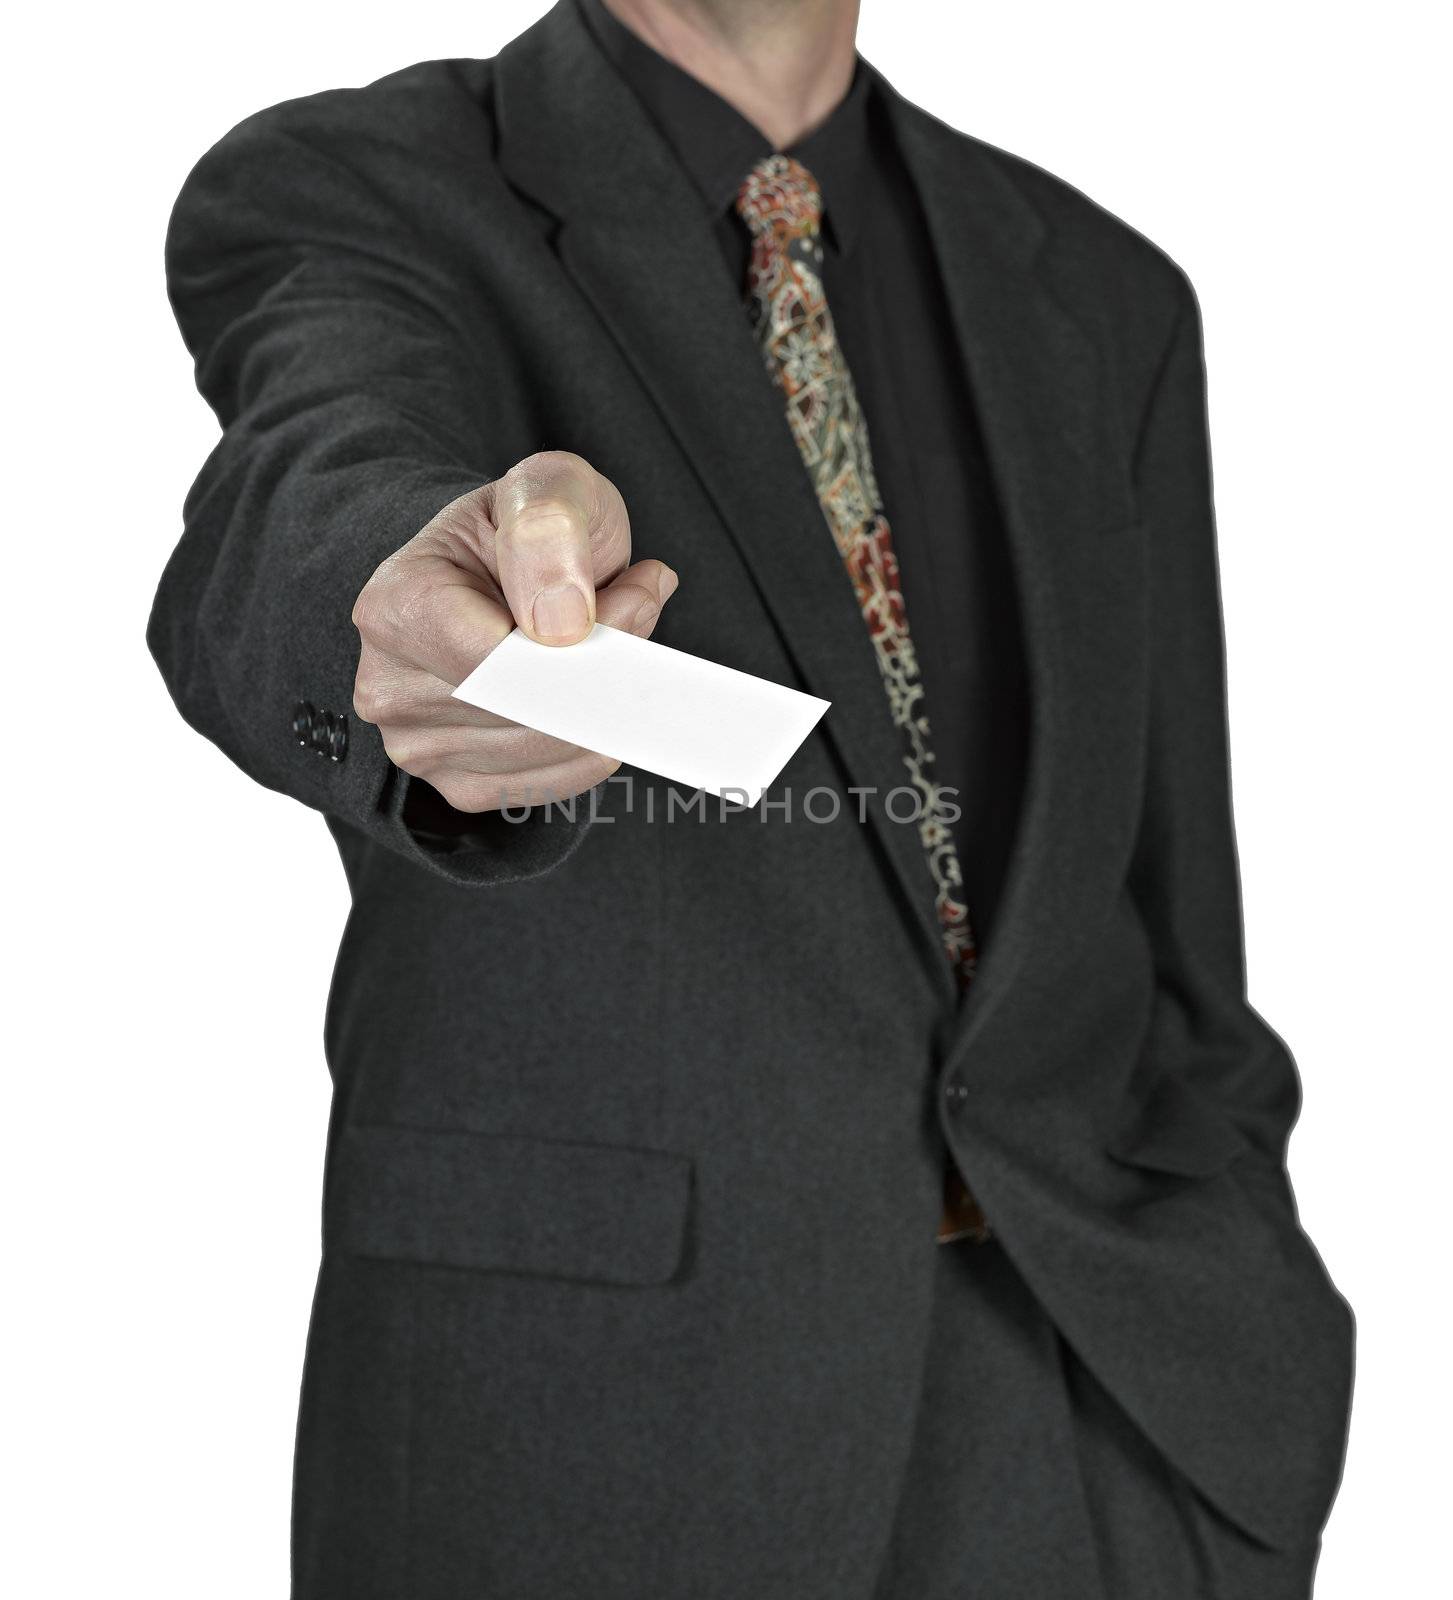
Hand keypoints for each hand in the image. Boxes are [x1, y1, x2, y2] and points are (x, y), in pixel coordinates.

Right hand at [351, 451, 677, 812]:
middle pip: (526, 711)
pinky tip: (597, 696)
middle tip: (639, 613)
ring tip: (614, 641)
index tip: (632, 600)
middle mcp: (388, 685)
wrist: (508, 567)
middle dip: (603, 671)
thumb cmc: (528, 526)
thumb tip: (562, 623)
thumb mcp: (548, 485)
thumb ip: (550, 529)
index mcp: (395, 606)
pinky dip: (594, 745)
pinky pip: (550, 784)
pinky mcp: (458, 782)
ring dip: (605, 704)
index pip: (497, 663)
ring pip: (547, 750)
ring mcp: (417, 744)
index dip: (581, 643)